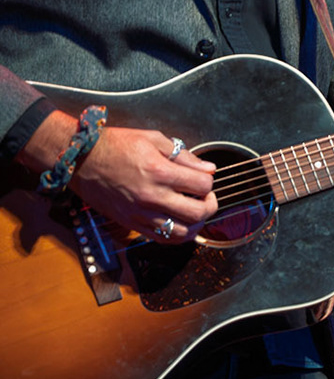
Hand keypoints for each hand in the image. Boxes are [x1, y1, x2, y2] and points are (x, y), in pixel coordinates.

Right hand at [71, 125, 218, 243]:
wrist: (80, 159)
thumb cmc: (114, 146)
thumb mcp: (152, 139)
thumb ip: (183, 155)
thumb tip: (208, 169)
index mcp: (159, 172)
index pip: (203, 185)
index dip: (208, 180)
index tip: (203, 176)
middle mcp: (151, 196)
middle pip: (198, 213)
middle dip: (209, 204)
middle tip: (205, 196)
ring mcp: (140, 213)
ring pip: (183, 232)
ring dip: (196, 223)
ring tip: (194, 211)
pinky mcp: (131, 223)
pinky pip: (162, 239)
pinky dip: (177, 234)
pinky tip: (180, 222)